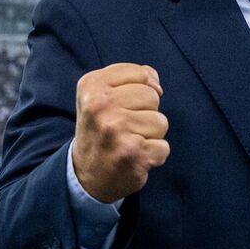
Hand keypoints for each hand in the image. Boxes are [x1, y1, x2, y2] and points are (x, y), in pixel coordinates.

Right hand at [72, 63, 169, 202]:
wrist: (85, 175)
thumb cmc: (100, 130)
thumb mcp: (102, 95)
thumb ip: (130, 79)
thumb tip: (156, 82)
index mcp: (92, 85)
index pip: (141, 74)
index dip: (141, 89)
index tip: (123, 106)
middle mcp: (100, 105)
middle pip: (153, 96)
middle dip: (146, 113)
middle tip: (124, 128)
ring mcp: (116, 129)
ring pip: (161, 122)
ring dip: (150, 135)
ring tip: (129, 142)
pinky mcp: (132, 153)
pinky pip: (164, 147)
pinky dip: (154, 156)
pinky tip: (135, 157)